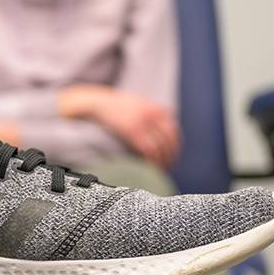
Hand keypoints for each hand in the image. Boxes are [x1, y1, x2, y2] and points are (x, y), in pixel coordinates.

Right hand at [59, 86, 181, 169]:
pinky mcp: (132, 130)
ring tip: (159, 172)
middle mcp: (152, 113)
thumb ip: (152, 112)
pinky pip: (147, 149)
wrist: (98, 102)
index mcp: (156, 108)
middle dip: (170, 156)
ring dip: (162, 162)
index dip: (175, 147)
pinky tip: (149, 168)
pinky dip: (151, 161)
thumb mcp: (139, 103)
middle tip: (168, 168)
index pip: (173, 131)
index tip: (172, 158)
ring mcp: (143, 121)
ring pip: (160, 147)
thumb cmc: (116, 106)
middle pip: (169, 140)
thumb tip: (166, 123)